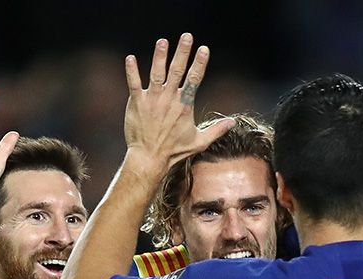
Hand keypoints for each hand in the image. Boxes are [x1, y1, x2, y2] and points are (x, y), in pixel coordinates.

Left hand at [123, 33, 232, 170]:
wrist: (150, 158)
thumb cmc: (175, 151)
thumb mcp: (199, 142)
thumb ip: (216, 130)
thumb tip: (233, 123)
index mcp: (184, 105)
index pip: (194, 80)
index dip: (199, 63)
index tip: (204, 49)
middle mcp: (169, 99)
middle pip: (177, 71)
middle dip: (182, 53)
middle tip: (186, 36)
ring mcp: (152, 100)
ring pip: (156, 74)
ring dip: (159, 57)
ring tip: (163, 41)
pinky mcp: (137, 103)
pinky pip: (133, 84)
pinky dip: (131, 71)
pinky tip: (129, 58)